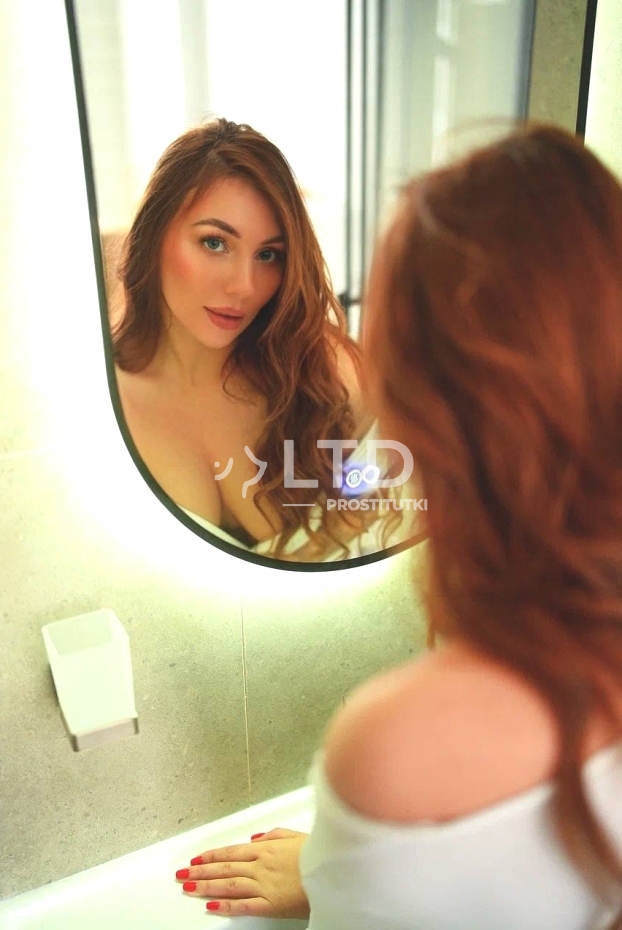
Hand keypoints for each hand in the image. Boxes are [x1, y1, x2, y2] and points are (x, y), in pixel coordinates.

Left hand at [174, 827, 309, 918]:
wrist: (334, 872)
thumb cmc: (318, 854)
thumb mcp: (295, 836)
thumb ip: (273, 835)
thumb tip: (253, 838)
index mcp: (266, 848)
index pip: (230, 851)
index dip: (211, 855)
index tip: (196, 859)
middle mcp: (260, 865)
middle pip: (224, 867)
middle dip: (200, 871)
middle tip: (182, 874)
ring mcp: (264, 884)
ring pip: (228, 884)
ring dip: (206, 886)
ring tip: (189, 888)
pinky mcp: (270, 904)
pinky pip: (243, 905)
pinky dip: (226, 906)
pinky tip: (212, 906)